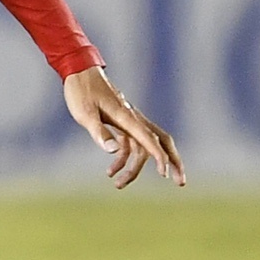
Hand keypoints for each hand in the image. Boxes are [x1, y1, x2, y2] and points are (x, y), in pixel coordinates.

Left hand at [63, 66, 185, 187]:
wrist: (79, 73)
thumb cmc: (81, 92)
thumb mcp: (85, 114)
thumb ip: (99, 133)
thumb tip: (114, 151)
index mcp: (127, 117)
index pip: (149, 139)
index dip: (159, 157)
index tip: (164, 174)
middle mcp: (132, 119)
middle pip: (161, 142)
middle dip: (171, 162)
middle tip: (180, 182)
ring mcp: (128, 121)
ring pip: (142, 148)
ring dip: (134, 168)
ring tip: (119, 186)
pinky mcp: (120, 123)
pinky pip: (129, 145)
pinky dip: (122, 159)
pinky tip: (110, 172)